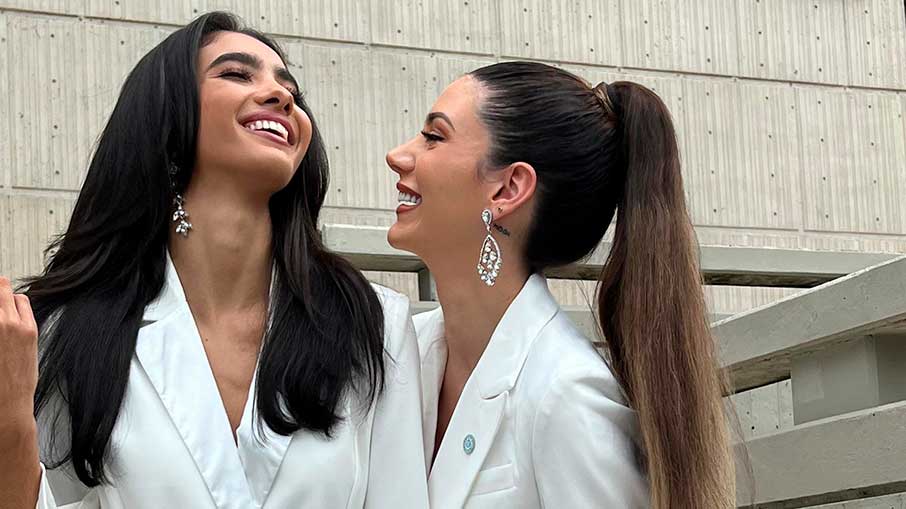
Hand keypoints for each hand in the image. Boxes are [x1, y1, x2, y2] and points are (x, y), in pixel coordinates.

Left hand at [0, 276, 37, 424]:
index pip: (19, 298)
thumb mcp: (29, 353)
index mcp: (28, 329)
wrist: (8, 405)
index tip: (5, 300)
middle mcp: (10, 325)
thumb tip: (12, 323)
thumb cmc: (19, 384)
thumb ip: (20, 333)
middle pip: (1, 292)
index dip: (11, 297)